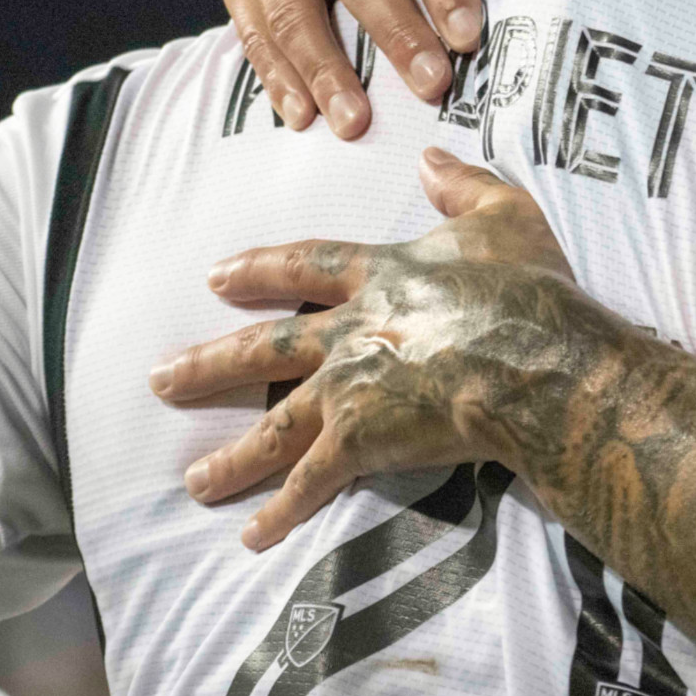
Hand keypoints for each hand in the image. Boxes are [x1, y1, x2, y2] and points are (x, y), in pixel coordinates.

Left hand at [147, 148, 573, 548]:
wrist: (534, 358)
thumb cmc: (528, 289)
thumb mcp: (505, 216)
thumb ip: (464, 185)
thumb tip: (431, 159)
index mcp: (383, 275)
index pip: (307, 265)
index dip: (261, 269)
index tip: (217, 276)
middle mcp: (351, 331)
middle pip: (265, 347)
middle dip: (209, 363)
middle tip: (161, 379)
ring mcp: (349, 388)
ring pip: (274, 425)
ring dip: (231, 456)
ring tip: (194, 481)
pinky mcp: (361, 441)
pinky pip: (311, 482)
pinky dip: (281, 511)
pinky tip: (253, 535)